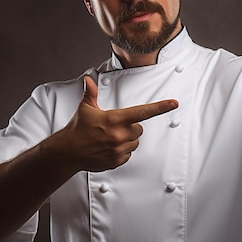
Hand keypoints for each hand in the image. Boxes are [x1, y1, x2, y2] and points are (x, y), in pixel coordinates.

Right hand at [52, 75, 178, 171]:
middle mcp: (119, 134)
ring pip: (135, 143)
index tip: (173, 103)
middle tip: (116, 127)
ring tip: (110, 138)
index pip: (143, 111)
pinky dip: (122, 151)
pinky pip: (128, 154)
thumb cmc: (78, 129)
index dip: (160, 107)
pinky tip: (109, 147)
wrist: (68, 151)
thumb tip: (89, 80)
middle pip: (139, 129)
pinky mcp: (117, 160)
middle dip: (131, 127)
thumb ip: (91, 93)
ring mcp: (119, 149)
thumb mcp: (85, 108)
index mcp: (115, 119)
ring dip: (127, 140)